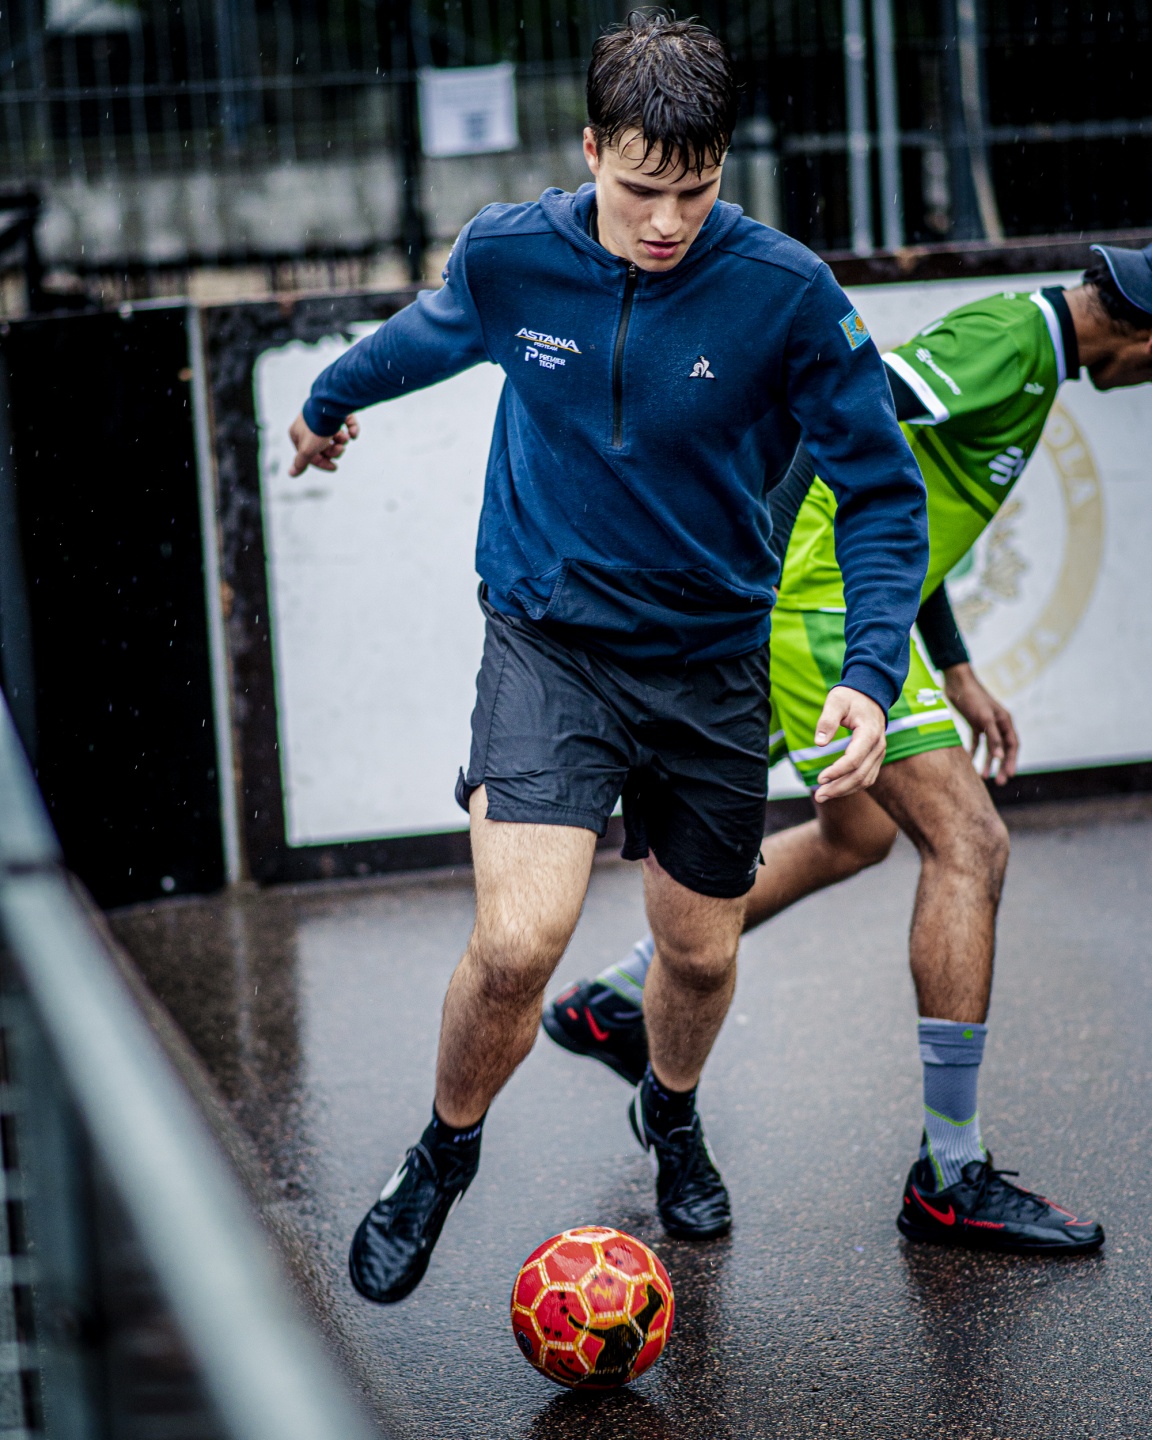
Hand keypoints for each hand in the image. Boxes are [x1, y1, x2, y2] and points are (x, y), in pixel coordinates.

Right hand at [288, 411, 359, 475]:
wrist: (330, 406)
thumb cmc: (316, 429)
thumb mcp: (308, 450)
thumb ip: (301, 463)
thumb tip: (291, 474)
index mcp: (297, 434)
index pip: (309, 454)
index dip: (323, 462)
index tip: (335, 467)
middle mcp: (308, 425)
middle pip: (323, 446)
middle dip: (334, 450)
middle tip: (341, 448)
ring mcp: (322, 417)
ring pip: (334, 435)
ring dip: (342, 440)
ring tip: (346, 438)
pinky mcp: (335, 410)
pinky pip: (346, 423)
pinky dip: (351, 429)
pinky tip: (354, 433)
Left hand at [812, 685, 886, 801]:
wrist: (870, 694)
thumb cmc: (850, 697)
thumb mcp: (836, 701)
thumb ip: (827, 720)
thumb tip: (819, 743)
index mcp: (869, 733)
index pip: (854, 759)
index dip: (837, 771)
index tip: (820, 778)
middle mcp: (878, 746)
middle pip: (860, 774)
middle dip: (838, 787)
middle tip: (818, 795)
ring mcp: (879, 753)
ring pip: (865, 779)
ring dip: (844, 790)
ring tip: (823, 796)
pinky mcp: (876, 757)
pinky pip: (867, 777)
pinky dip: (852, 786)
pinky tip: (836, 789)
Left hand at [943, 662, 1017, 782]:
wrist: (956, 682)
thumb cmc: (973, 698)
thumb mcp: (984, 719)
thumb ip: (993, 738)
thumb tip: (1000, 758)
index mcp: (1005, 721)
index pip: (1012, 745)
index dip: (1012, 761)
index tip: (1010, 776)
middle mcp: (998, 724)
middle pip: (1002, 749)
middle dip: (1001, 766)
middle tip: (999, 782)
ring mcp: (986, 724)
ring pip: (990, 748)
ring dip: (987, 762)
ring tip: (983, 777)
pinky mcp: (974, 723)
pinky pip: (976, 742)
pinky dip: (973, 752)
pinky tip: (969, 762)